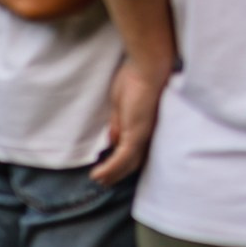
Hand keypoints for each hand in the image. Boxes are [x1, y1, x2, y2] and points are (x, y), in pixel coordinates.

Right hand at [92, 59, 167, 185]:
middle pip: (133, 162)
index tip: (110, 168)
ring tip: (98, 181)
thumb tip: (112, 140)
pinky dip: (109, 169)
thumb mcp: (121, 105)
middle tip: (102, 181)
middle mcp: (147, 134)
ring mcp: (143, 135)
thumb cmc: (136, 77)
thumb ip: (119, 123)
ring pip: (128, 164)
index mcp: (145, 126)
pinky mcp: (137, 134)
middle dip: (117, 173)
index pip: (136, 151)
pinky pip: (121, 159)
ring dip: (112, 175)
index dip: (123, 162)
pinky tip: (97, 175)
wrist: (148, 65)